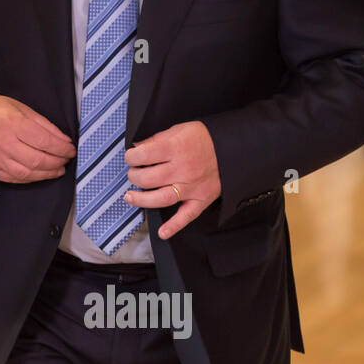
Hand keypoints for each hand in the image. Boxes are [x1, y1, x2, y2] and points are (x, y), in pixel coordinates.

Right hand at [0, 94, 74, 182]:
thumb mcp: (22, 108)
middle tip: (65, 160)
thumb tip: (63, 141)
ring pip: (27, 173)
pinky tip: (39, 174)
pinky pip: (15, 179)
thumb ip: (44, 125)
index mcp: (12, 123)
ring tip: (57, 169)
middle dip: (57, 162)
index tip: (71, 150)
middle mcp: (3, 142)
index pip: (45, 141)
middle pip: (38, 160)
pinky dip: (30, 178)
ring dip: (47, 173)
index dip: (62, 148)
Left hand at [124, 120, 221, 239]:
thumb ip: (156, 139)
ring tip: (130, 197)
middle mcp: (183, 168)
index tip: (131, 157)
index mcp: (176, 148)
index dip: (131, 157)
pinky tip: (162, 233)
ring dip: (142, 200)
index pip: (144, 155)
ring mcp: (192, 186)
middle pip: (148, 178)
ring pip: (161, 198)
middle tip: (134, 174)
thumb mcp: (179, 130)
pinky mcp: (201, 199)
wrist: (233, 148)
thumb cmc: (203, 138)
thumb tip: (137, 147)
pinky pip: (187, 216)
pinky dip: (174, 226)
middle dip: (134, 176)